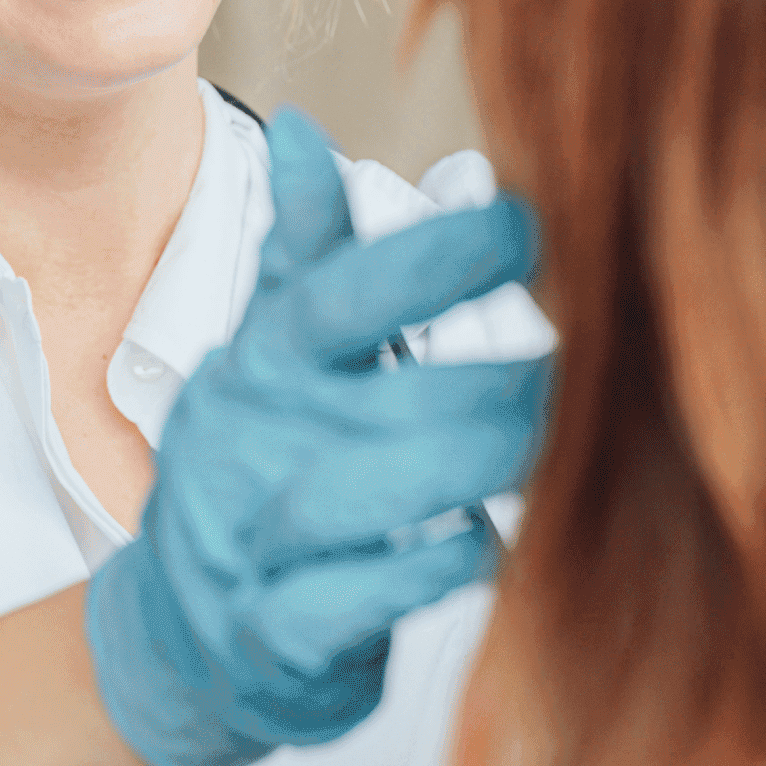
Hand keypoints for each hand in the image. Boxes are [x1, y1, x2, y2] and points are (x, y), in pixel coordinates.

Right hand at [84, 109, 550, 765]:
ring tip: (548, 450)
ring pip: (370, 496)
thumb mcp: (265, 358)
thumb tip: (304, 127)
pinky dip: (427, 571)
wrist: (181, 637)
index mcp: (263, 369)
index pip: (338, 294)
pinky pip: (356, 601)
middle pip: (385, 395)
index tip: (526, 226)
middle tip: (584, 369)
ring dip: (475, 466)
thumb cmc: (255, 475)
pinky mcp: (279, 636)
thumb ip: (303, 253)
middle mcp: (255, 447)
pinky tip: (484, 544)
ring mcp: (258, 544)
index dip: (434, 254)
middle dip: (498, 381)